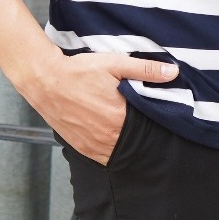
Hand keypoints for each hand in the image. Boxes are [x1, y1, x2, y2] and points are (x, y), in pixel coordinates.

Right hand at [23, 50, 178, 163]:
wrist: (46, 81)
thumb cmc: (80, 71)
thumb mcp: (115, 64)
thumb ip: (145, 70)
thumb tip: (172, 72)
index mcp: (120, 117)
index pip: (146, 126)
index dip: (150, 119)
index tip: (150, 111)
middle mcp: (107, 136)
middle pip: (132, 139)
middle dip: (137, 131)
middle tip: (134, 116)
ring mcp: (92, 145)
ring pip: (116, 150)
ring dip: (121, 141)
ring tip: (120, 124)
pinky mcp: (79, 147)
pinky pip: (100, 155)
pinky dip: (107, 148)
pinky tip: (107, 133)